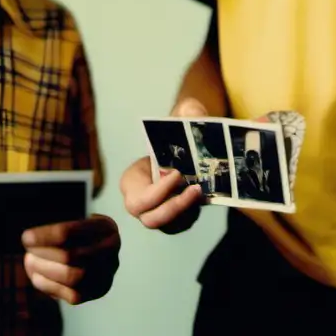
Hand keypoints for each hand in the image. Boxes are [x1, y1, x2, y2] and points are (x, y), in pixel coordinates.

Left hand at [21, 214, 120, 305]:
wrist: (100, 247)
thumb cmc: (81, 230)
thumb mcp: (76, 217)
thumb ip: (58, 225)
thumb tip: (31, 238)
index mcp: (105, 226)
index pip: (69, 232)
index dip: (44, 236)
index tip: (26, 238)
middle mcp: (110, 250)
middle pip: (70, 256)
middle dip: (43, 255)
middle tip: (28, 251)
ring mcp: (107, 272)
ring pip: (72, 277)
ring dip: (45, 271)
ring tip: (30, 262)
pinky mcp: (98, 291)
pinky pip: (73, 295)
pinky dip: (50, 286)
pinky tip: (37, 277)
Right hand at [119, 95, 207, 233]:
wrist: (191, 149)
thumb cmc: (179, 133)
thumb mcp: (183, 116)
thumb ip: (188, 110)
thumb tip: (193, 113)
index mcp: (133, 178)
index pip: (135, 193)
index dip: (156, 191)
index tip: (176, 174)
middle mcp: (140, 200)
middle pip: (149, 217)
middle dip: (172, 207)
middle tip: (195, 189)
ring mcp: (156, 212)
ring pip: (166, 225)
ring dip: (185, 212)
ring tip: (200, 192)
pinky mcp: (173, 220)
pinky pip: (180, 225)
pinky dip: (191, 214)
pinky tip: (202, 197)